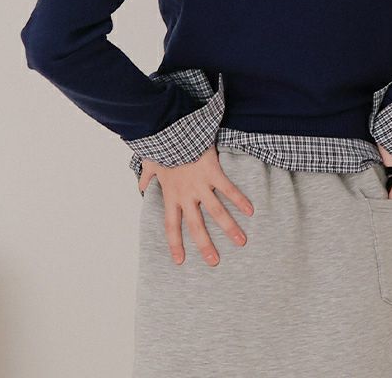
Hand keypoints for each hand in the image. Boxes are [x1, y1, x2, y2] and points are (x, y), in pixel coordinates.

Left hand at [138, 145, 253, 266]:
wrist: (172, 130)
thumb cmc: (161, 146)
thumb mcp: (150, 163)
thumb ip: (146, 177)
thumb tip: (141, 186)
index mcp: (170, 195)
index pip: (171, 226)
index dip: (175, 244)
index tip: (180, 260)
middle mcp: (186, 195)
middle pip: (196, 226)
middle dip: (205, 245)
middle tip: (214, 261)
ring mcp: (200, 185)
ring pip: (216, 212)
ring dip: (230, 228)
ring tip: (241, 241)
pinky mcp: (212, 172)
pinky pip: (228, 189)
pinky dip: (240, 200)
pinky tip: (250, 210)